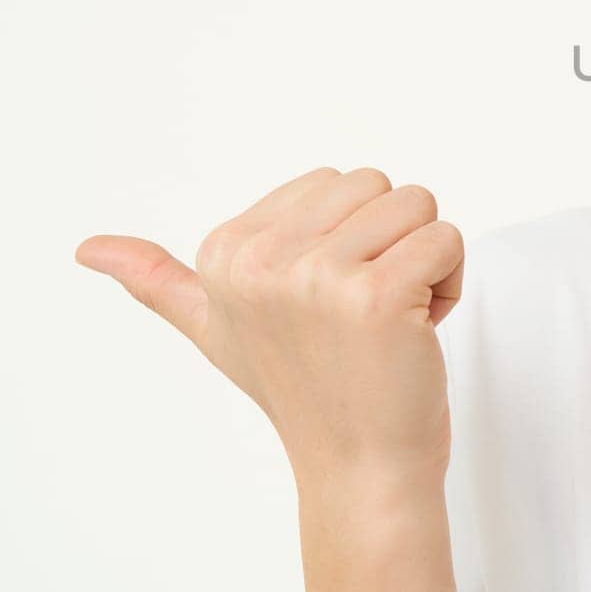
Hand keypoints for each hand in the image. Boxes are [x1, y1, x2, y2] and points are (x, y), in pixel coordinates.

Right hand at [74, 166, 464, 483]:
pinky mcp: (379, 295)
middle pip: (379, 184)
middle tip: (366, 312)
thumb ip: (158, 282)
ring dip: (423, 261)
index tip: (327, 300)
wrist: (359, 465)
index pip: (333, 181)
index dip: (350, 237)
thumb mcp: (215, 328)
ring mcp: (317, 277)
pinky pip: (445, 239)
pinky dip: (448, 283)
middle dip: (392, 241)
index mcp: (224, 250)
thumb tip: (88, 247)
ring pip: (418, 204)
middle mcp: (261, 260)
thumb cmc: (301, 389)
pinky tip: (418, 329)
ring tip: (390, 319)